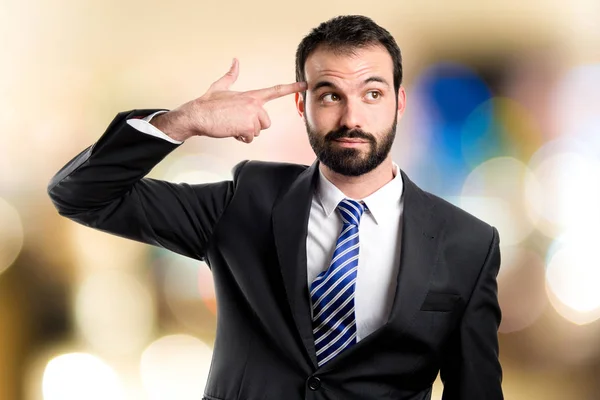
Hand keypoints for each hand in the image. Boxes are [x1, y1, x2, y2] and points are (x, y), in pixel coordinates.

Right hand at [151, 58, 306, 142]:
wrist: (197, 114)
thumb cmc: (208, 103)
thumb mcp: (221, 86)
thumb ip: (231, 75)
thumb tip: (235, 61)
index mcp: (251, 96)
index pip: (276, 91)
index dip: (292, 88)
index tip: (305, 85)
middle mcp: (254, 104)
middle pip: (266, 122)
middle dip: (253, 125)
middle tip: (237, 121)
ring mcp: (252, 116)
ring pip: (258, 131)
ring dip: (246, 132)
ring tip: (232, 124)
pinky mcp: (247, 127)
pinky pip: (250, 138)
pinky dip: (240, 137)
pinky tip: (231, 130)